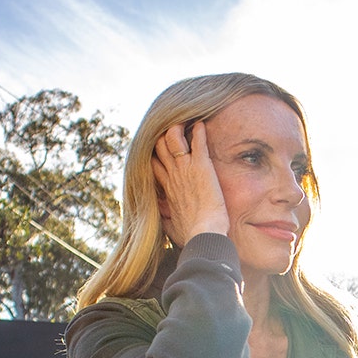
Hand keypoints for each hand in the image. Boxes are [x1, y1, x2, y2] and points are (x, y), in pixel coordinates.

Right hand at [151, 119, 228, 245]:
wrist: (203, 235)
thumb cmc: (190, 235)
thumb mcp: (171, 227)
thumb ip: (166, 218)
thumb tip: (163, 217)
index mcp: (167, 188)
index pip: (154, 164)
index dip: (156, 155)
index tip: (163, 150)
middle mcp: (173, 175)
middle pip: (160, 147)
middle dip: (165, 136)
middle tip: (175, 129)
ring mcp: (185, 169)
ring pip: (173, 138)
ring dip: (178, 128)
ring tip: (186, 122)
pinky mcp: (201, 166)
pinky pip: (198, 142)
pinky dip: (199, 131)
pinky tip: (202, 123)